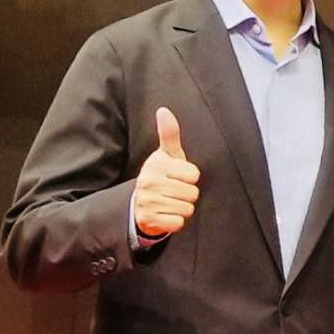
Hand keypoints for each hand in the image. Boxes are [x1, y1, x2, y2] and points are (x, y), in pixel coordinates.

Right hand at [132, 106, 200, 236]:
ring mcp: (148, 202)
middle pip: (192, 193)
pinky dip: (175, 221)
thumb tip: (164, 110)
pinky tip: (166, 214)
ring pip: (187, 209)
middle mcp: (149, 182)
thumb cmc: (161, 176)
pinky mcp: (149, 220)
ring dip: (182, 208)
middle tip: (173, 191)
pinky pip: (178, 223)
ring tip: (169, 202)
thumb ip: (169, 133)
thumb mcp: (166, 155)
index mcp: (156, 164)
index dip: (189, 178)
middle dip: (187, 194)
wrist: (139, 203)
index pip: (194, 175)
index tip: (177, 177)